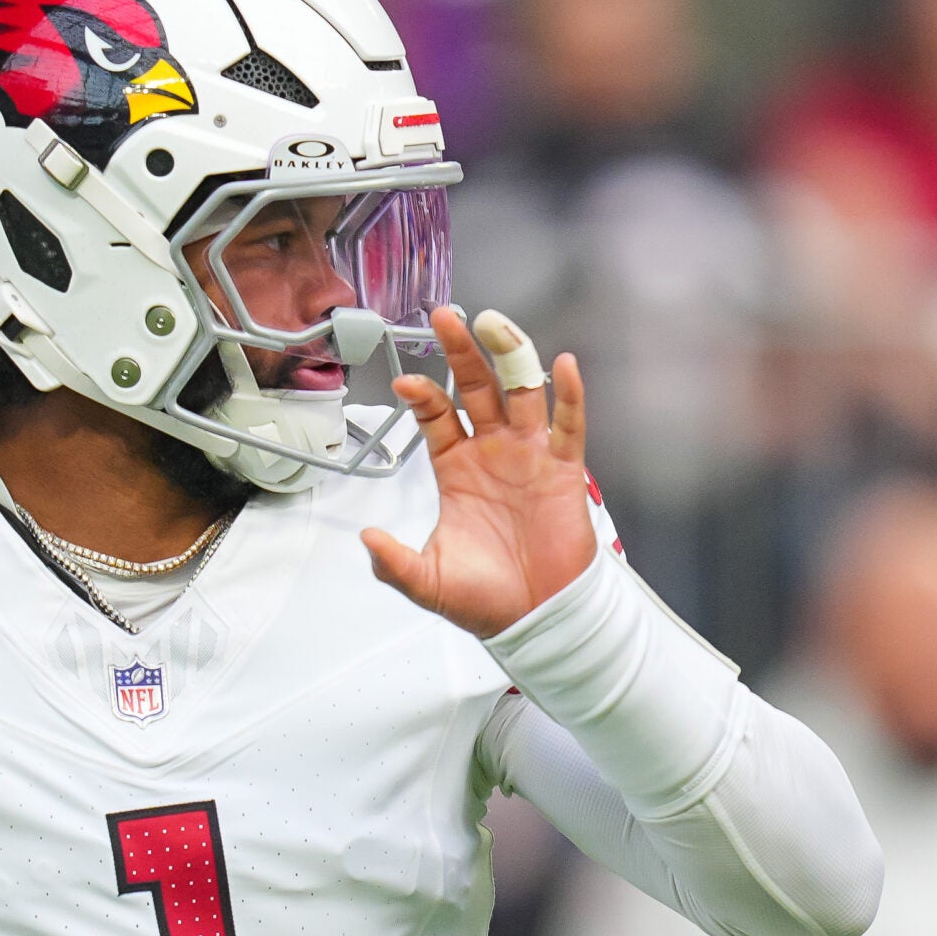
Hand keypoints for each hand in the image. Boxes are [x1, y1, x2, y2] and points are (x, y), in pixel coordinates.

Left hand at [361, 307, 595, 637]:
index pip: (437, 417)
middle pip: (476, 388)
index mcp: (456, 469)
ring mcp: (530, 455)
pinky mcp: (565, 469)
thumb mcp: (427, 581)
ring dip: (510, 356)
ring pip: (521, 392)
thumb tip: (366, 539)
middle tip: (446, 317)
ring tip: (494, 324)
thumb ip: (393, 562)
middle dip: (461, 352)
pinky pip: (569, 424)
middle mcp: (492, 452)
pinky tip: (563, 364)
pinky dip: (569, 394)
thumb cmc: (485, 598)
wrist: (535, 618)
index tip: (405, 384)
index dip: (423, 397)